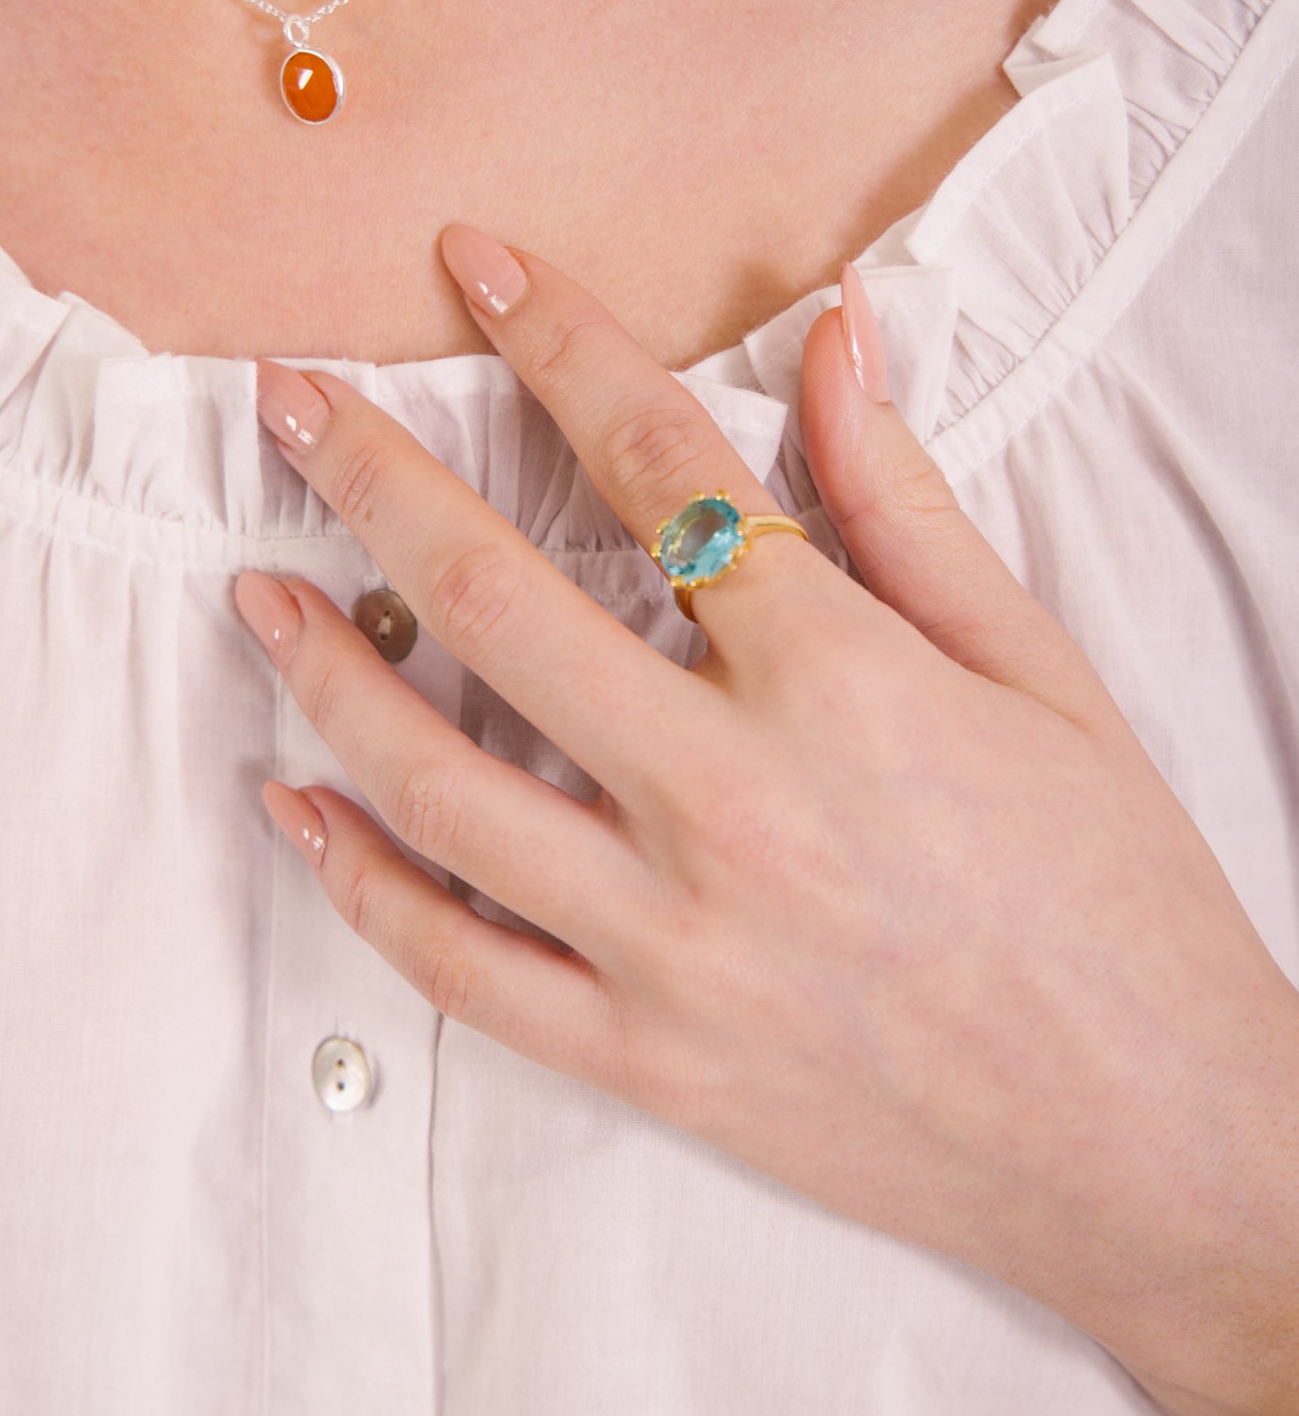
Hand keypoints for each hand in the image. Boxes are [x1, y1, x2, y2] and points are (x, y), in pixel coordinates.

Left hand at [233, 225, 1298, 1415]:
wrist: (1154, 1144)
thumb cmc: (1116, 900)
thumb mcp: (1040, 676)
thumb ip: (910, 506)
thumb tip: (836, 338)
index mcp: (841, 683)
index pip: (663, 463)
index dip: (560, 341)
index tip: (481, 271)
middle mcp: (731, 803)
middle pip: (496, 597)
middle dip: (373, 475)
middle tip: (287, 401)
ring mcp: (670, 941)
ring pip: (436, 781)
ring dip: (325, 670)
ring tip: (260, 591)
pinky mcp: (643, 1055)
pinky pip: (457, 964)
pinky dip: (361, 880)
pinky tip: (298, 806)